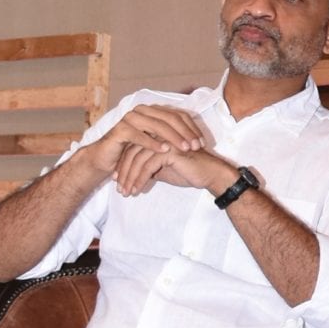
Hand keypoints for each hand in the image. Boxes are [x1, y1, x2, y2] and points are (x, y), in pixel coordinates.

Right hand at [88, 102, 213, 181]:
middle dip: (185, 133)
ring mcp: (131, 118)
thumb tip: (198, 140)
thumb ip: (172, 138)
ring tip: (185, 148)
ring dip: (173, 137)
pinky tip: (164, 150)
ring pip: (157, 125)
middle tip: (196, 146)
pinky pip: (140, 135)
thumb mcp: (157, 143)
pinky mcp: (120, 129)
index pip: (178, 116)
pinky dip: (153, 143)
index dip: (192, 128)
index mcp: (153, 111)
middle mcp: (142, 111)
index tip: (202, 143)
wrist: (106, 159)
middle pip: (170, 118)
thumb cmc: (134, 152)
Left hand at [114, 143, 237, 199]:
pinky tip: (136, 190)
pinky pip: (147, 167)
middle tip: (119, 188)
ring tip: (125, 192)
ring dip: (130, 178)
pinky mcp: (169, 151)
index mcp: (158, 136)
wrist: (210, 174)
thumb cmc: (190, 172)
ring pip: (138, 159)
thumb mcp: (165, 169)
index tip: (118, 179)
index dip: (124, 164)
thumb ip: (151, 167)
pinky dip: (139, 180)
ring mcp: (164, 141)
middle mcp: (160, 135)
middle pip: (133, 151)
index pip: (134, 147)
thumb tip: (136, 173)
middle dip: (124, 172)